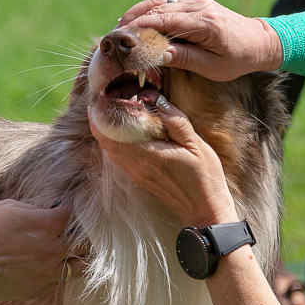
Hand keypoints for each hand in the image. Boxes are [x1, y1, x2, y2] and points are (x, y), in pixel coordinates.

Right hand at [0, 199, 74, 301]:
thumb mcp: (6, 208)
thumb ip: (32, 210)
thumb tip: (43, 211)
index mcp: (49, 225)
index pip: (70, 212)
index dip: (67, 207)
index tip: (63, 205)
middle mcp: (54, 249)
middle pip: (83, 242)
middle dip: (79, 235)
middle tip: (72, 232)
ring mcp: (48, 272)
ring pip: (78, 267)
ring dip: (76, 259)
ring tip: (71, 255)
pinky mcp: (38, 289)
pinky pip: (57, 281)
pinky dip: (56, 273)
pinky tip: (48, 268)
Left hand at [90, 95, 237, 226]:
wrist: (205, 211)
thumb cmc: (205, 177)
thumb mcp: (196, 144)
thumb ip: (174, 121)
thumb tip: (155, 99)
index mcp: (146, 154)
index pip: (108, 131)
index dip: (100, 111)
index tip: (105, 94)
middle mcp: (134, 165)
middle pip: (102, 138)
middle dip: (101, 116)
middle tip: (110, 96)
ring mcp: (134, 173)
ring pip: (107, 147)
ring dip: (107, 128)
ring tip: (116, 108)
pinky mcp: (138, 177)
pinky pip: (117, 155)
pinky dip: (115, 139)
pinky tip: (127, 128)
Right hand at [118, 0, 282, 81]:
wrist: (260, 41)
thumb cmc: (238, 59)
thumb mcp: (212, 66)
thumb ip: (183, 58)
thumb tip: (156, 54)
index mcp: (204, 23)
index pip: (164, 21)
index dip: (139, 29)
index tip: (121, 39)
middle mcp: (198, 7)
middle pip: (157, 10)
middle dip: (132, 22)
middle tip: (114, 37)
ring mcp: (196, 2)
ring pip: (159, 3)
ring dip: (137, 14)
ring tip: (120, 28)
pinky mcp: (195, 4)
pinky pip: (167, 5)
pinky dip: (149, 12)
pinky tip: (137, 22)